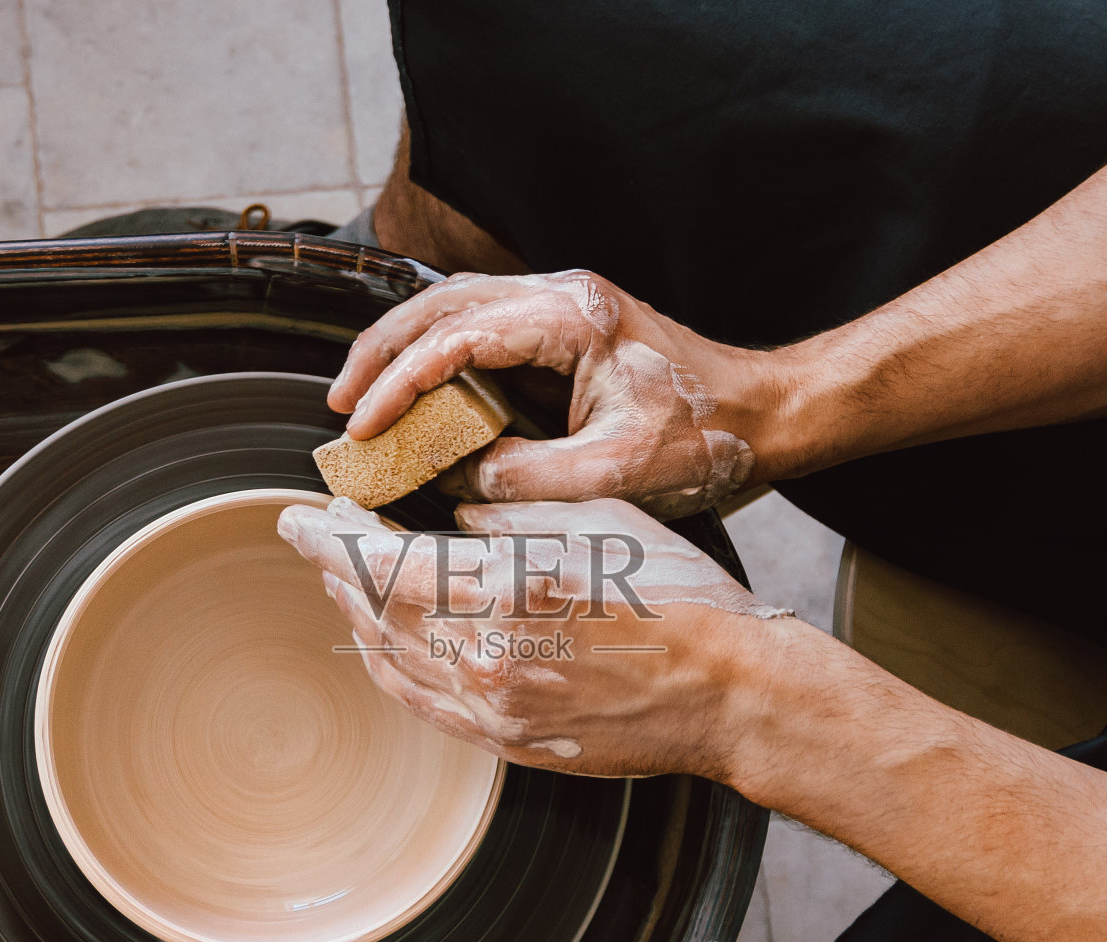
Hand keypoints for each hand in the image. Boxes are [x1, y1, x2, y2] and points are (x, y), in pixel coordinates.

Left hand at [276, 495, 790, 776]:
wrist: (732, 694)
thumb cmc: (681, 598)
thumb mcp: (598, 522)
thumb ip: (510, 517)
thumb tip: (453, 521)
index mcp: (511, 591)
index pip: (383, 562)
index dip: (329, 537)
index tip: (298, 514)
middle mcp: (490, 657)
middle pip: (375, 610)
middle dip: (334, 568)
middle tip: (315, 535)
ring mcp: (496, 709)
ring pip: (391, 660)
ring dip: (355, 615)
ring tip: (340, 579)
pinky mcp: (510, 741)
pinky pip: (424, 704)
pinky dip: (388, 668)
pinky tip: (378, 642)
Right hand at [327, 271, 765, 518]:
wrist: (766, 415)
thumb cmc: (706, 439)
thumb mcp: (611, 474)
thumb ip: (524, 478)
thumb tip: (458, 481)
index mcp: (572, 319)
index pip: (456, 335)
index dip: (399, 383)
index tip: (362, 427)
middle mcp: (563, 296)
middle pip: (439, 302)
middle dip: (380, 353)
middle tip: (340, 407)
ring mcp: (565, 305)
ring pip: (455, 306)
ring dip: (404, 349)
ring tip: (363, 399)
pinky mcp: (568, 328)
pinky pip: (483, 324)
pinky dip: (438, 354)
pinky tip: (417, 391)